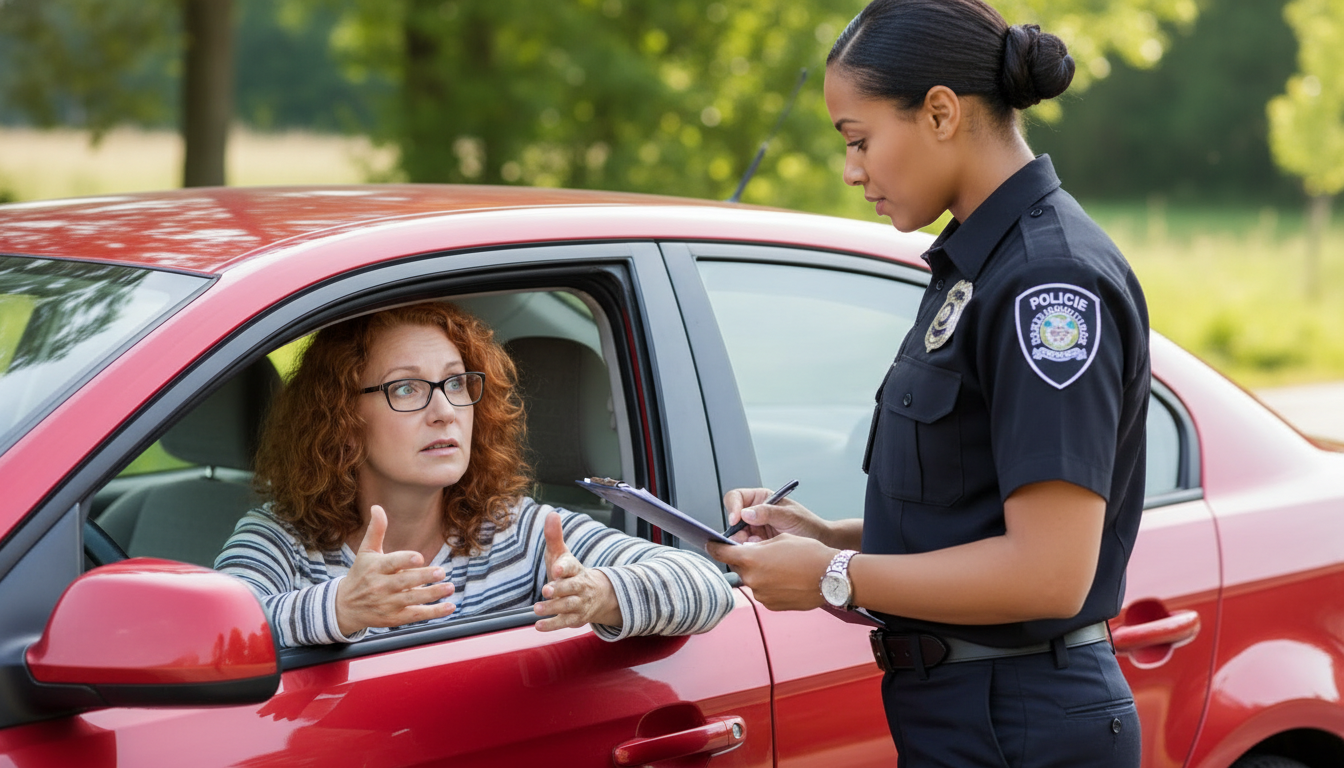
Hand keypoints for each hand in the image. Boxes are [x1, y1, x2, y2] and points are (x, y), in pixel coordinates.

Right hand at [335, 505, 454, 636]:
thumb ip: (376, 530)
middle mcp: (380, 586)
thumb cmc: (361, 574)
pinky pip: (416, 616)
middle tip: (441, 572)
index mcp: (375, 568)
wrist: (345, 606)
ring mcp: (387, 604)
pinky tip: (449, 606)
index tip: (419, 558)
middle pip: (404, 582)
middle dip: (423, 577)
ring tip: (449, 587)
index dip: (405, 560)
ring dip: (432, 594)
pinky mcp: (394, 618)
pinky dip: (434, 613)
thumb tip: (377, 507)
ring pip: (412, 600)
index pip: (391, 563)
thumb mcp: (366, 552)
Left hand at [534, 511, 621, 630]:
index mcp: (575, 569)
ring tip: (537, 608)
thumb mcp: (562, 554)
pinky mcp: (575, 618)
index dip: (564, 567)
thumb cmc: (570, 572)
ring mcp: (578, 603)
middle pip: (572, 587)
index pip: (571, 566)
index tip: (556, 568)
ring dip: (553, 608)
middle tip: (546, 589)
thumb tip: (552, 514)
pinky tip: (539, 625)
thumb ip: (554, 537)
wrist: (594, 595)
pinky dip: (552, 625)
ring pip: (567, 606)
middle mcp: (579, 586)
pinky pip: (564, 622)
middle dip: (560, 589)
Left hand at [706, 534, 835, 610]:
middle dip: (744, 560)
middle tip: (760, 553)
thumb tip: (747, 550)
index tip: (711, 544)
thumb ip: (758, 545)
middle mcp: (752, 579)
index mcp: (750, 559)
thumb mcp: (780, 539)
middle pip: (737, 567)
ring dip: (759, 573)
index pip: (721, 553)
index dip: (714, 547)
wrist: (830, 577)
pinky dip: (769, 585)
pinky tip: (786, 579)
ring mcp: (761, 595)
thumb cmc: (808, 553)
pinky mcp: (771, 605)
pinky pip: (763, 592)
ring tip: (781, 567)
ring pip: (752, 580)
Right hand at [723, 487, 827, 542]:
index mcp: (761, 499)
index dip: (733, 507)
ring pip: (737, 535)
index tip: (736, 520)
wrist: (820, 544)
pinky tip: (759, 552)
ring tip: (754, 547)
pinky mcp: (757, 545)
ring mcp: (755, 530)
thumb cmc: (808, 524)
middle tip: (742, 540)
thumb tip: (745, 513)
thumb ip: (768, 513)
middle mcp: (754, 513)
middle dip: (735, 530)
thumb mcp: (789, 516)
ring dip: (741, 543)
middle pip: (733, 519)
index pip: (736, 497)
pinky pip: (745, 548)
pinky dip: (748, 551)